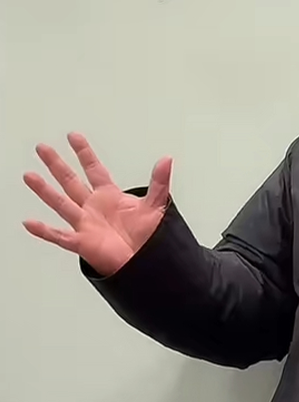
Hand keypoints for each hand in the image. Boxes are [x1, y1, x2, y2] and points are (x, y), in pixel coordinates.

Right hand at [23, 132, 171, 276]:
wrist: (147, 263)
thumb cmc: (149, 239)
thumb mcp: (156, 205)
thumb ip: (159, 182)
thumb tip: (166, 160)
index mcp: (110, 196)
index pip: (93, 169)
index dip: (84, 153)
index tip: (73, 137)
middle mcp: (94, 207)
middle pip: (70, 181)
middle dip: (56, 164)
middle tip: (43, 148)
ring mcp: (86, 224)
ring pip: (60, 203)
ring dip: (44, 190)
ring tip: (30, 176)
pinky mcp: (83, 243)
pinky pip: (59, 236)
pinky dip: (44, 230)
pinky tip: (30, 223)